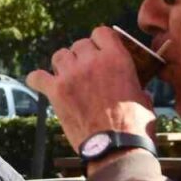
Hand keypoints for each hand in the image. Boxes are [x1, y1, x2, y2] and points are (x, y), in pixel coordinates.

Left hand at [26, 26, 155, 153]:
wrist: (116, 148)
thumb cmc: (134, 127)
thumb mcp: (143, 99)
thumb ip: (136, 86)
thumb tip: (139, 90)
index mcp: (117, 58)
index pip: (101, 32)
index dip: (99, 41)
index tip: (99, 50)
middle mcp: (92, 61)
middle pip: (79, 44)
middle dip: (82, 55)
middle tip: (85, 70)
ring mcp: (71, 76)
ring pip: (59, 56)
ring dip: (63, 65)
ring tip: (68, 77)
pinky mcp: (56, 92)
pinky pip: (37, 77)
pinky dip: (37, 79)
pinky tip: (40, 83)